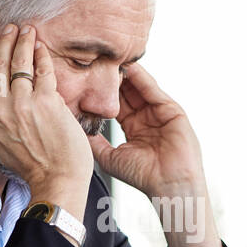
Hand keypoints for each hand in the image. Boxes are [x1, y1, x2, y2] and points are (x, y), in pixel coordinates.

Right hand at [0, 24, 92, 214]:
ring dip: (23, 41)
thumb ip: (0, 119)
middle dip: (4, 42)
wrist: (56, 182)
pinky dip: (42, 55)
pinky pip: (42, 70)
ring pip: (19, 62)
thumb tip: (2, 99)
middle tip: (11, 29)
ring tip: (28, 30)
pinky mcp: (46, 102)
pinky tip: (42, 46)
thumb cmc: (35, 166)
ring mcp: (22, 104)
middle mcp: (0, 110)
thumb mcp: (3, 143)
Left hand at [89, 62, 205, 198]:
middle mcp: (146, 119)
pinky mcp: (171, 110)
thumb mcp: (110, 158)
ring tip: (111, 61)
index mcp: (133, 130)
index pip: (116, 106)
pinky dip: (142, 78)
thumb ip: (94, 142)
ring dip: (127, 75)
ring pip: (140, 88)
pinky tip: (130, 68)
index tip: (87, 83)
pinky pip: (153, 90)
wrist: (169, 185)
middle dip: (113, 81)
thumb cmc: (143, 176)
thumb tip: (75, 130)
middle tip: (97, 66)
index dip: (103, 95)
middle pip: (127, 94)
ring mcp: (159, 113)